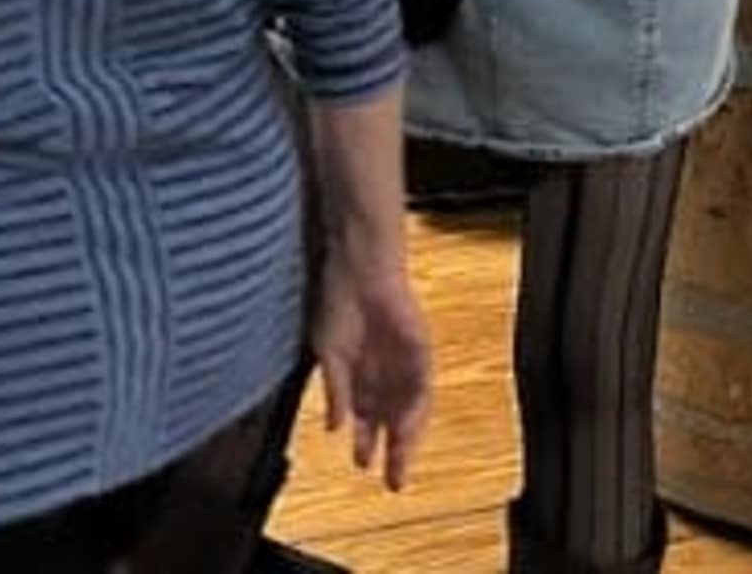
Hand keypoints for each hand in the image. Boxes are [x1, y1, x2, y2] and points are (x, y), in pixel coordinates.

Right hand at [310, 247, 433, 492]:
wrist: (359, 268)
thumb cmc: (339, 303)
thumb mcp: (329, 356)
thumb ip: (335, 393)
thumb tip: (332, 429)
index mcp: (362, 376)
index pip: (368, 419)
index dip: (366, 443)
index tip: (362, 467)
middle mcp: (386, 374)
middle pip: (393, 420)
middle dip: (392, 450)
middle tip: (392, 481)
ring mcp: (405, 362)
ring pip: (410, 408)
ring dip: (407, 435)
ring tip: (400, 460)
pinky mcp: (420, 349)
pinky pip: (422, 384)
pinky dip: (414, 407)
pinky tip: (405, 426)